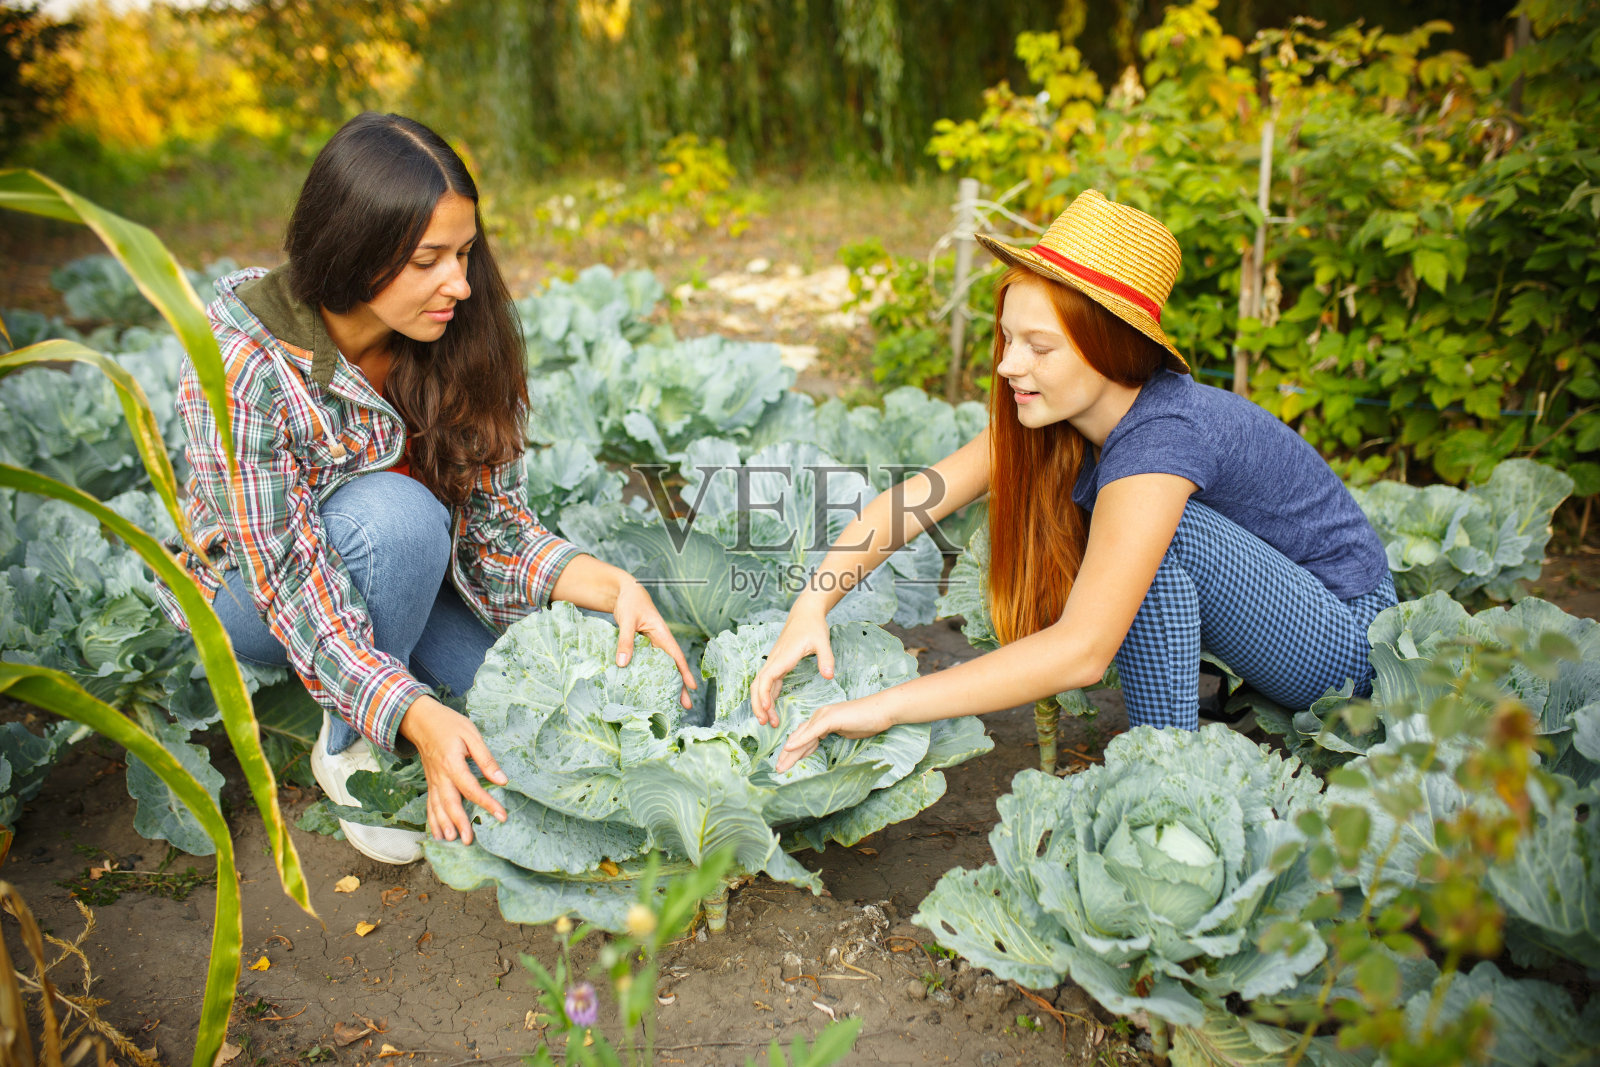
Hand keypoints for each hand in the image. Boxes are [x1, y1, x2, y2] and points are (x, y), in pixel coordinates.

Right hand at [399, 694, 507, 843]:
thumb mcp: (472, 735)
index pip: (471, 788)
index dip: (487, 803)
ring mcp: (433, 781)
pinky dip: (432, 821)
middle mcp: (440, 776)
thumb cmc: (450, 725)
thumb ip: (486, 759)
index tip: (502, 815)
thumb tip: (502, 780)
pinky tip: (437, 834)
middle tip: (470, 840)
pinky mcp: (430, 783)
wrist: (422, 721)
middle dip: (460, 822)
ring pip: (437, 807)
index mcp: (452, 763)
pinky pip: (430, 804)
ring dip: (444, 825)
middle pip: (450, 803)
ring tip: (453, 840)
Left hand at [613, 577, 696, 708]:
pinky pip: (648, 664)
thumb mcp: (627, 619)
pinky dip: (650, 675)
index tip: (693, 688)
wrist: (624, 592)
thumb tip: (622, 663)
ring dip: (666, 683)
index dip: (684, 672)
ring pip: (661, 667)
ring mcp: (651, 645)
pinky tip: (648, 688)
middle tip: (686, 706)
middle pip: (672, 666)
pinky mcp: (642, 646)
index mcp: (662, 634)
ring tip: (669, 702)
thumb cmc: (630, 602)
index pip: (676, 656)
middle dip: (680, 686)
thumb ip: (625, 640)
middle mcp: (660, 641)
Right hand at [749, 601, 833, 726]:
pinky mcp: (778, 664)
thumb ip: (826, 658)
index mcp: (783, 657)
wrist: (805, 613)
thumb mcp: (823, 640)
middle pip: (758, 685)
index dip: (764, 694)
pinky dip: (768, 697)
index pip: (767, 678)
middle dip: (757, 704)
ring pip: (761, 685)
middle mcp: (774, 660)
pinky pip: (768, 683)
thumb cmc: (813, 626)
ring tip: (768, 721)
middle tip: (763, 722)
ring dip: (761, 703)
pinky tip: (772, 709)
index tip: (766, 708)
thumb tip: (829, 676)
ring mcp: (774, 662)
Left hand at [775, 698, 893, 773]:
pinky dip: (801, 740)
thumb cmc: (867, 721)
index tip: (785, 764)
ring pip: (802, 736)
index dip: (794, 751)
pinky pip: (812, 732)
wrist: (881, 711)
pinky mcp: (830, 718)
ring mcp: (824, 716)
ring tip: (780, 765)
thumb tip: (821, 744)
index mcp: (822, 720)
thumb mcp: (845, 733)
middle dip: (787, 754)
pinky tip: (790, 747)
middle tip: (777, 768)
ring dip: (790, 752)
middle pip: (798, 737)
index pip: (803, 737)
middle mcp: (819, 716)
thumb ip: (831, 736)